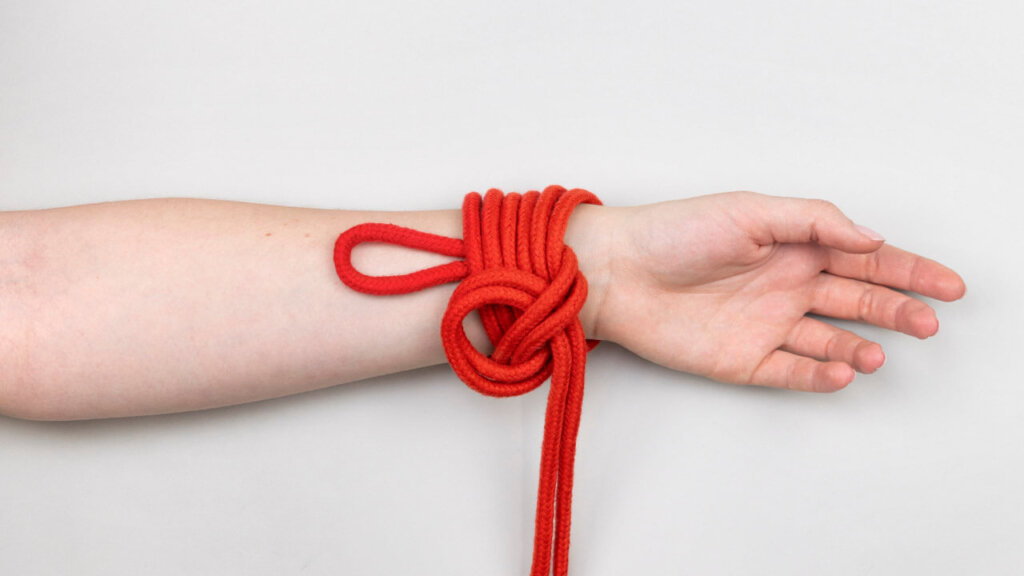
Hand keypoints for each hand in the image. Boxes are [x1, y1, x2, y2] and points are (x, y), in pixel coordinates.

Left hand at [581, 191, 965, 391]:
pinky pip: (791, 370)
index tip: (947, 285)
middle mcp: (786, 286)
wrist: (616, 272)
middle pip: (858, 302)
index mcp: (793, 246)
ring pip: (831, 341)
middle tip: (928, 322)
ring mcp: (767, 325)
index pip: (864, 259)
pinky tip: (841, 370)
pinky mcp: (742, 359)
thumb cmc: (674, 232)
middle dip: (898, 311)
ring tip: (878, 354)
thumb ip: (814, 221)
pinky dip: (820, 373)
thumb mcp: (750, 210)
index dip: (908, 271)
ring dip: (860, 347)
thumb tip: (870, 237)